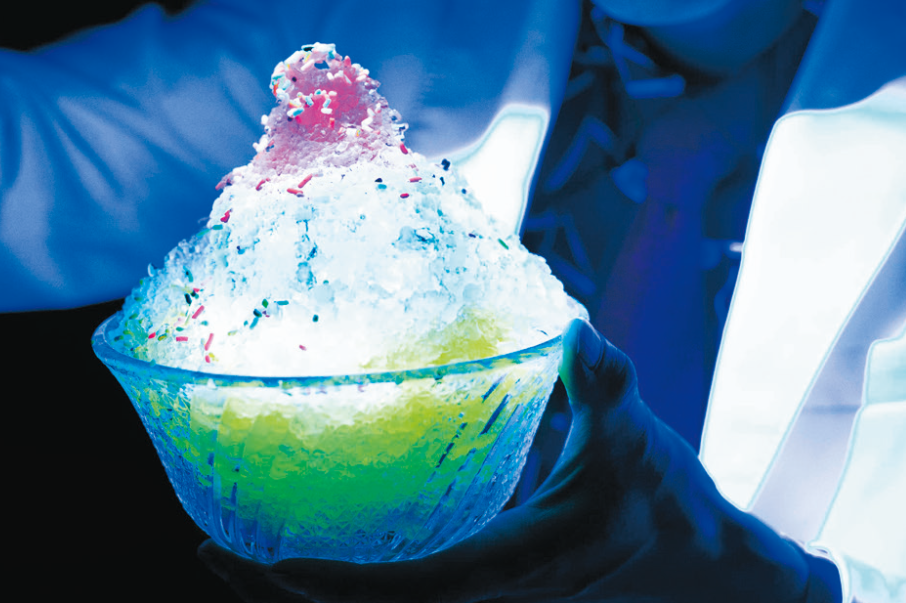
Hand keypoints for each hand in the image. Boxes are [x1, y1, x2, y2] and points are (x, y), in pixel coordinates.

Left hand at [198, 319, 833, 602]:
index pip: (412, 594)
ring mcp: (480, 594)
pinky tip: (313, 536)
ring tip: (231, 552)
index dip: (336, 587)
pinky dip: (345, 575)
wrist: (696, 562)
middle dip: (285, 598)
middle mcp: (487, 593)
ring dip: (301, 593)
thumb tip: (577, 330)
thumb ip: (604, 385)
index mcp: (516, 568)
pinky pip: (400, 589)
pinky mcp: (481, 581)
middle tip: (209, 550)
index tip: (266, 561)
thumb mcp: (634, 435)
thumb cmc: (661, 497)